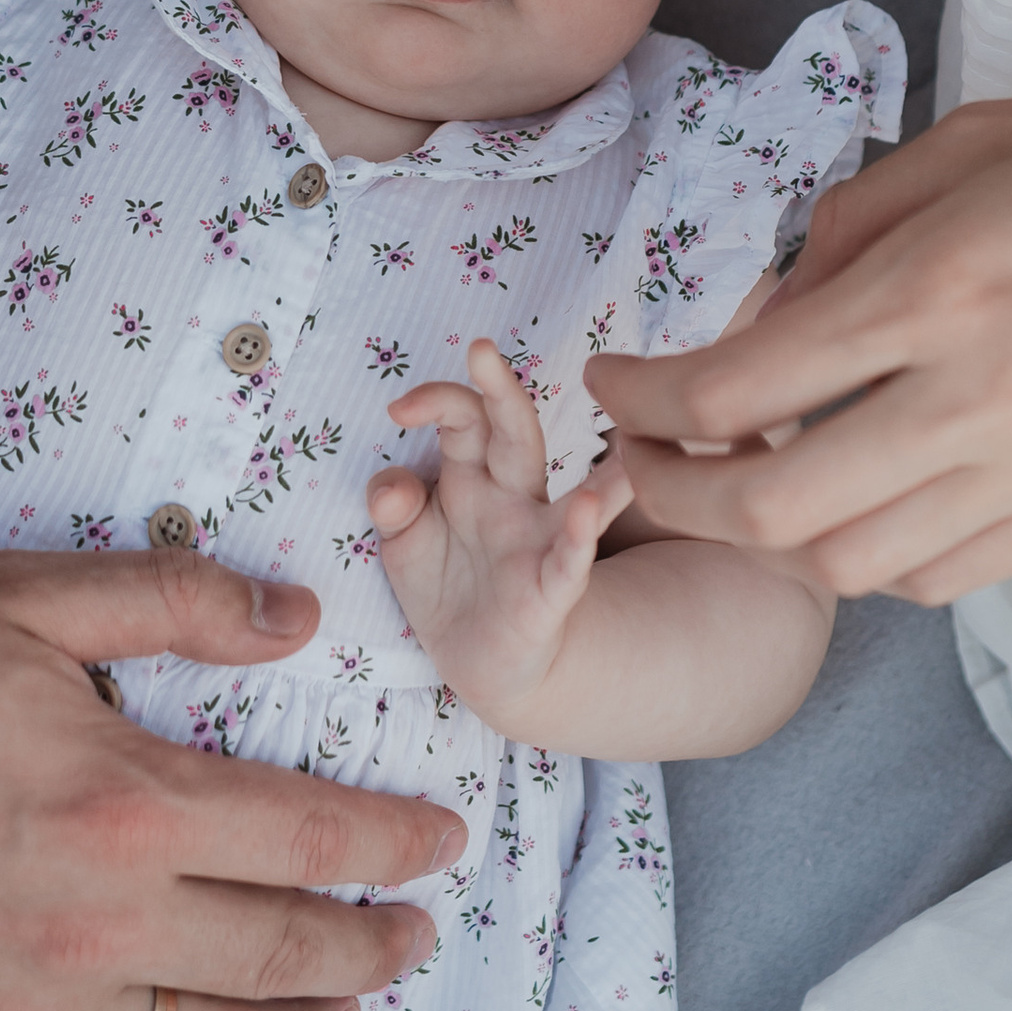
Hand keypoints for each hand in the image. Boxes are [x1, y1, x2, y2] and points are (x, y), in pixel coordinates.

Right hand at [0, 550, 463, 1010]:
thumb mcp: (18, 598)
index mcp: (129, 803)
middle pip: (285, 953)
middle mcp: (103, 924)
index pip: (312, 837)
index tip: (442, 847)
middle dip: (371, 945)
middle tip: (413, 937)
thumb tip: (296, 618)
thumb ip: (169, 603)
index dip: (394, 846)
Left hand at [369, 340, 629, 725]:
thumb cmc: (445, 583)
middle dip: (499, 391)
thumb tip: (391, 488)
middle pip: (515, 435)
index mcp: (473, 475)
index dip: (435, 400)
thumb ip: (395, 506)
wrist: (478, 662)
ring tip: (620, 440)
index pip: (464, 417)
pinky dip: (579, 541)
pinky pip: (570, 565)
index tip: (397, 409)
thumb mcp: (404, 541)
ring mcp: (539, 543)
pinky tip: (590, 516)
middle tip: (479, 348)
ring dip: (600, 473)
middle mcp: (514, 498)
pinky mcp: (550, 593)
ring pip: (578, 499)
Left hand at [587, 75, 1011, 604]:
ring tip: (736, 486)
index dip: (647, 395)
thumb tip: (780, 298)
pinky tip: (849, 508)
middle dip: (672, 493)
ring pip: (848, 565)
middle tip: (639, 456)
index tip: (611, 377)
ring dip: (764, 539)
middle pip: (770, 510)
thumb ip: (859, 222)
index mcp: (939, 289)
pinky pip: (938, 577)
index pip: (739, 386)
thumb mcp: (978, 142)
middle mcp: (974, 401)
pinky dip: (866, 559)